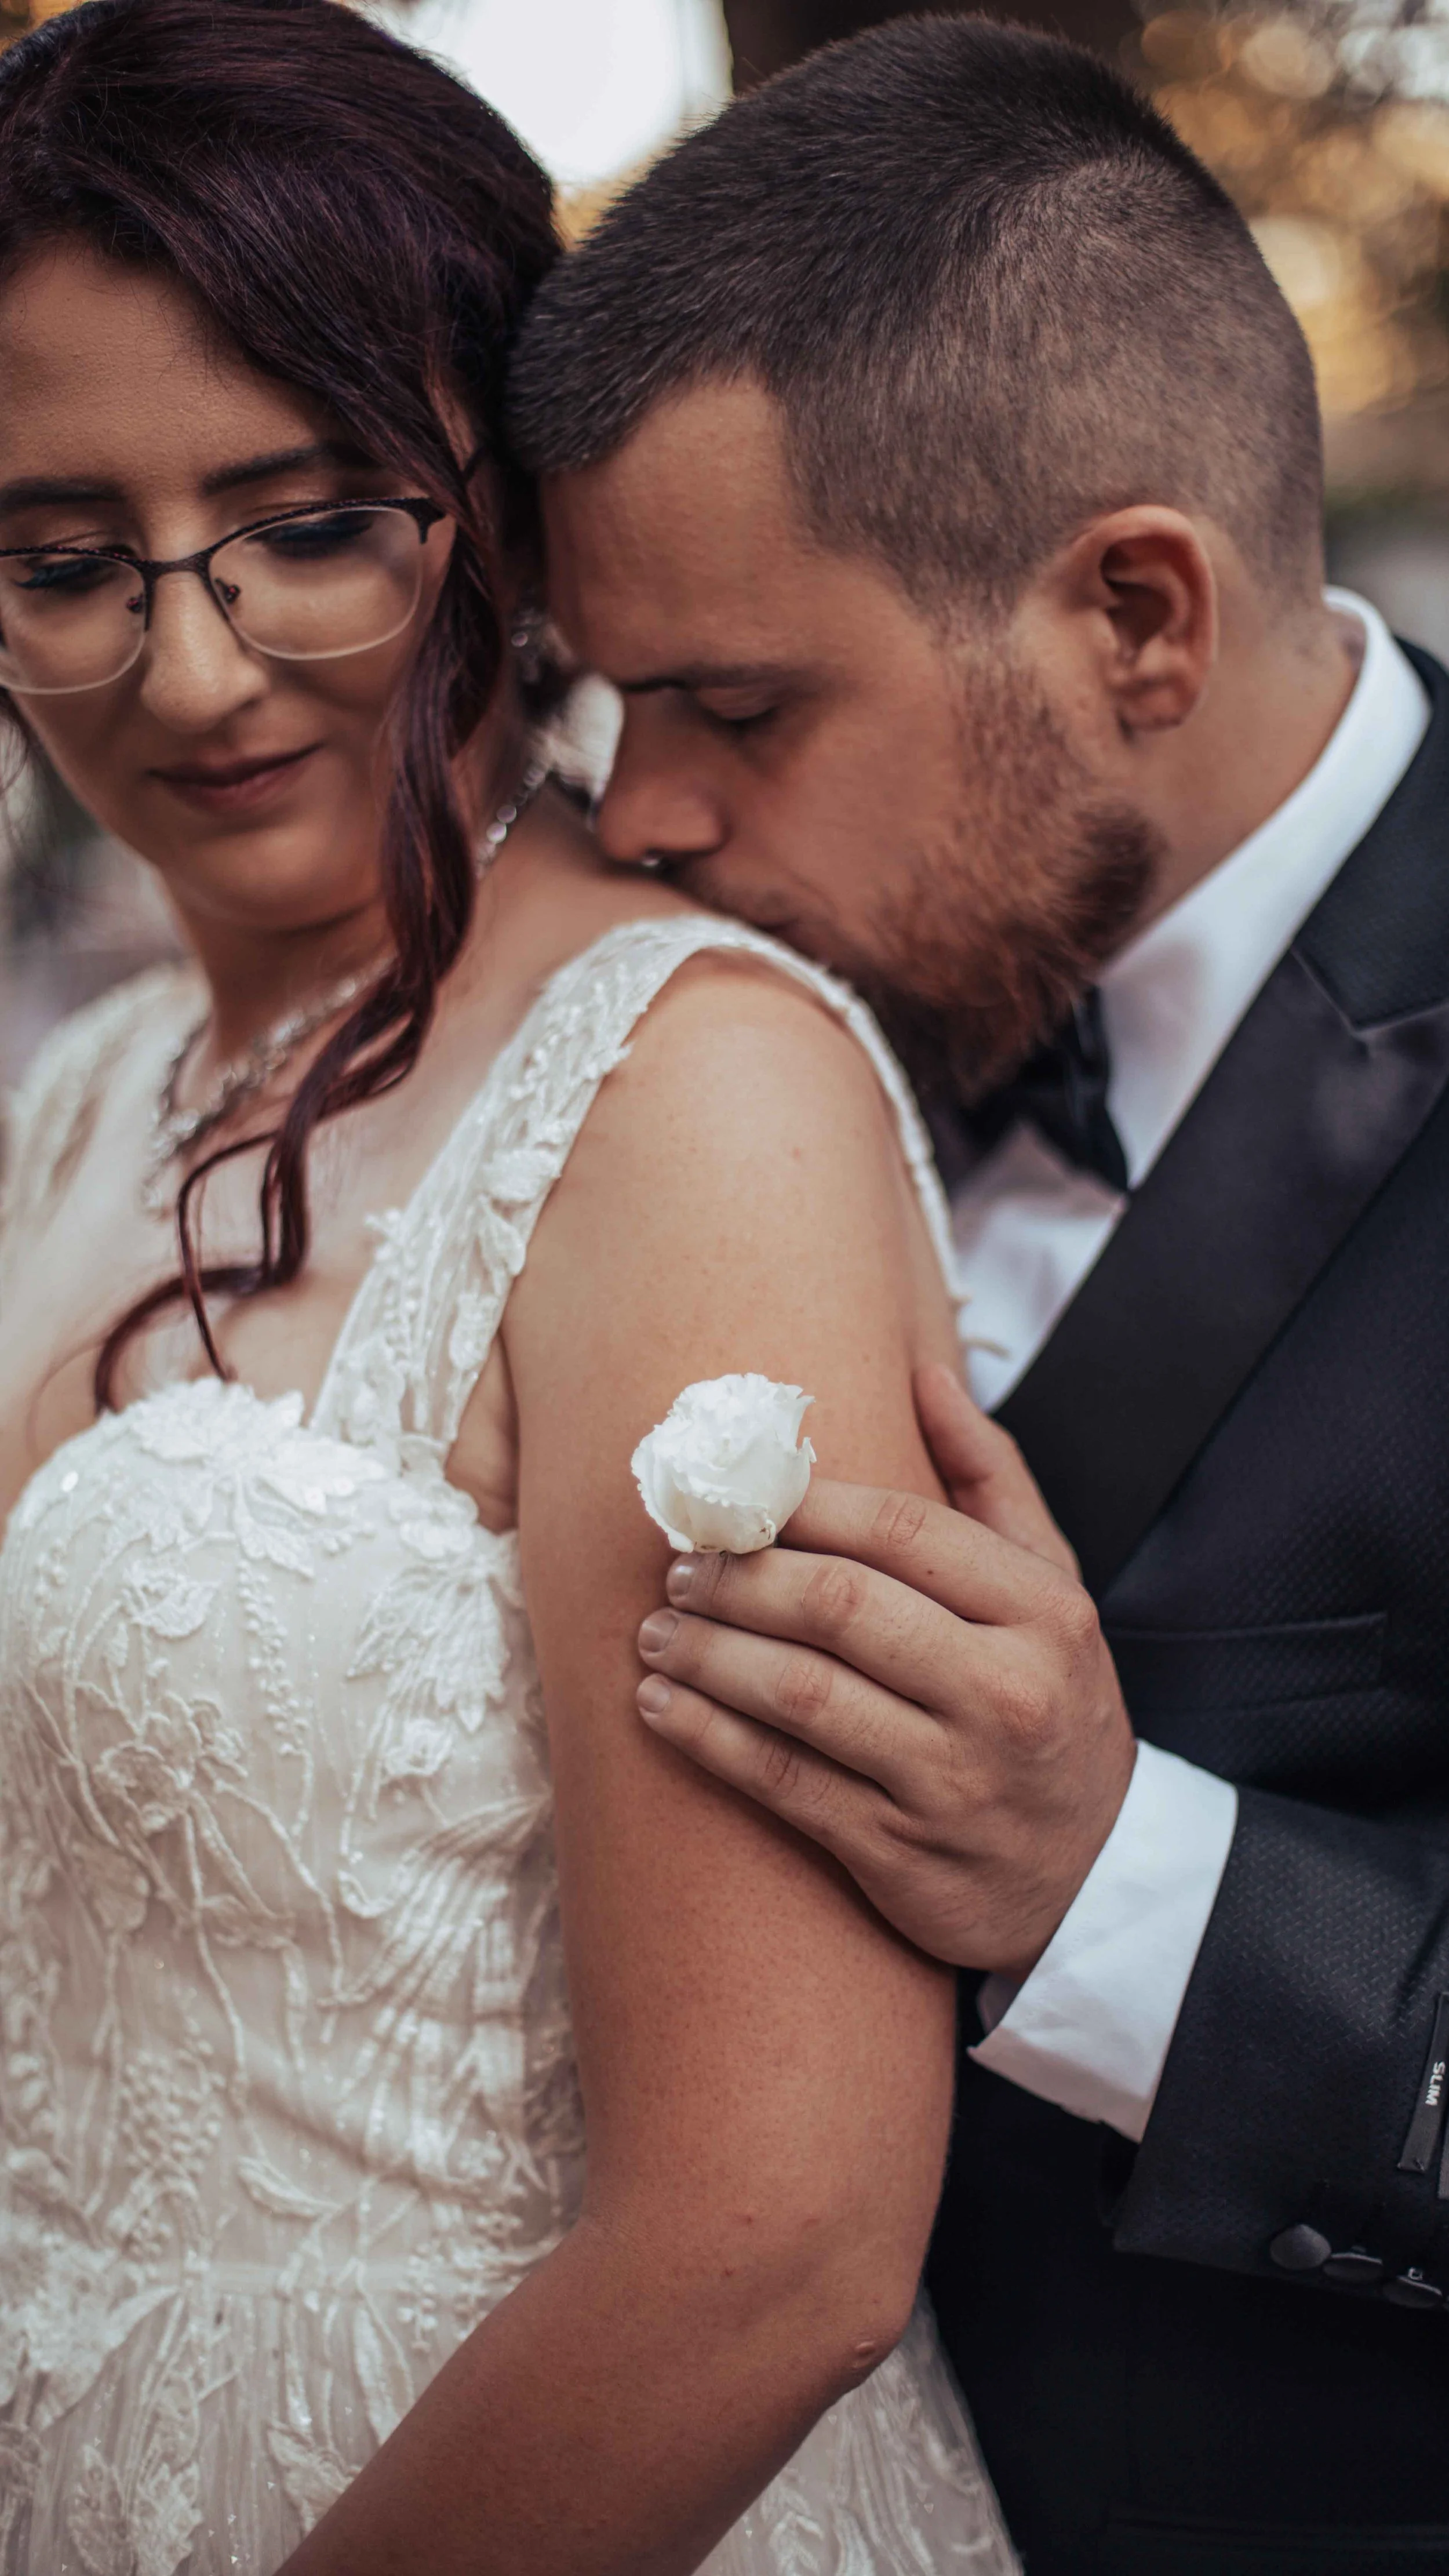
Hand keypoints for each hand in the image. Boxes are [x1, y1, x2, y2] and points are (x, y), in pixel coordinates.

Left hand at [635, 1364, 1135, 1975]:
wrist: (1099, 1876)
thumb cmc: (1054, 1705)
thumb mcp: (1054, 1588)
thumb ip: (991, 1479)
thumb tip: (926, 1374)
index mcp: (1042, 1612)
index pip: (901, 1532)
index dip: (801, 1505)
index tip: (735, 1496)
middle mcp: (1004, 1693)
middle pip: (838, 1608)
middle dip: (739, 1579)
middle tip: (680, 1567)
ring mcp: (951, 1780)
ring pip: (799, 1697)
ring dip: (708, 1655)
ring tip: (656, 1630)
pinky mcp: (901, 1854)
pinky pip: (784, 1782)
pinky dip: (708, 1738)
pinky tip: (661, 1706)